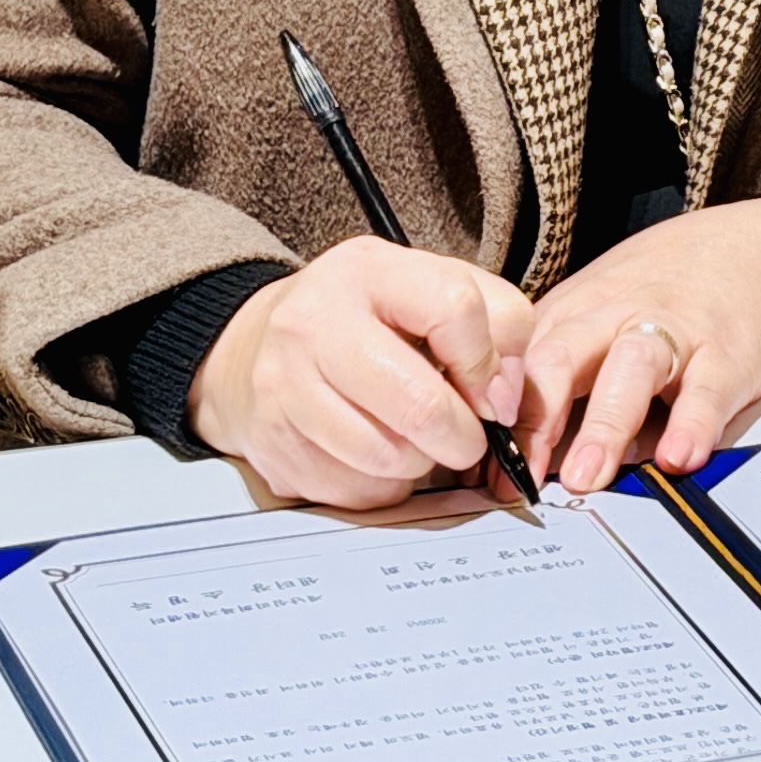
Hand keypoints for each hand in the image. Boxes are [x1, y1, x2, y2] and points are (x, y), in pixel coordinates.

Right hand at [186, 239, 533, 511]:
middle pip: (420, 404)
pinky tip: (374, 455)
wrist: (256, 348)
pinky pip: (356, 490)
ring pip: (389, 457)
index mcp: (367, 271)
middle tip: (466, 439)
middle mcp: (314, 323)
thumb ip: (495, 325)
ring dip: (421, 463)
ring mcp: (284, 387)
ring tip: (415, 440)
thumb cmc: (362, 321)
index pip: (453, 307)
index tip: (489, 391)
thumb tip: (504, 402)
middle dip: (463, 437)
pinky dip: (382, 485)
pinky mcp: (273, 444)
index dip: (488, 363)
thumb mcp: (430, 289)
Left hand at [518, 200, 760, 493]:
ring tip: (588, 475)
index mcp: (574, 314)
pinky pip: (706, 389)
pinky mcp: (726, 352)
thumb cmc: (665, 288)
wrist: (755, 248)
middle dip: (536, 419)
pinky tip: (680, 455)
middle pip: (561, 359)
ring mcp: (672, 331)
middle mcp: (615, 318)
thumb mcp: (597, 312)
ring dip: (604, 423)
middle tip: (521, 476)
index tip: (486, 472)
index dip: (498, 420)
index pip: (521, 367)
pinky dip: (692, 423)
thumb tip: (513, 451)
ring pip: (630, 368)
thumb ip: (558, 373)